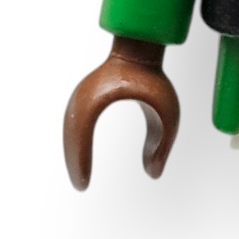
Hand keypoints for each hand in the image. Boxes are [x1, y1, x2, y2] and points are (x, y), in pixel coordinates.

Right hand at [63, 37, 180, 188]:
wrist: (140, 51)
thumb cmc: (154, 80)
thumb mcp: (168, 112)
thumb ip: (163, 144)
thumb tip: (153, 175)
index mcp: (101, 94)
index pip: (81, 131)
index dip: (79, 159)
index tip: (84, 182)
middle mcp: (84, 94)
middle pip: (71, 133)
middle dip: (74, 161)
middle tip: (81, 186)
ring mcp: (81, 95)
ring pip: (70, 129)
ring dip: (73, 154)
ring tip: (80, 180)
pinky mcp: (85, 98)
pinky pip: (74, 125)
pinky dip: (75, 144)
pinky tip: (80, 162)